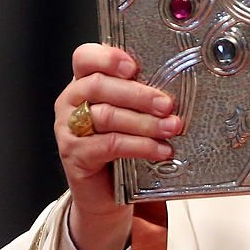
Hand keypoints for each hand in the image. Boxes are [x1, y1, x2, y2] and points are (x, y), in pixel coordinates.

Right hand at [53, 44, 181, 249]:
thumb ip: (143, 96)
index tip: (134, 67)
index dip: (108, 57)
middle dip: (139, 94)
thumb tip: (180, 86)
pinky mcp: (74, 155)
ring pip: (106, 116)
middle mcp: (71, 101)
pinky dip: (140, 146)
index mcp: (84, 82)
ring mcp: (68, 129)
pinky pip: (109, 145)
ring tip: (172, 128)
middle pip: (99, 86)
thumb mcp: (133, 113)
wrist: (105, 192)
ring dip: (145, 122)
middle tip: (168, 104)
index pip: (85, 58)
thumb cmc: (123, 144)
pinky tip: (161, 150)